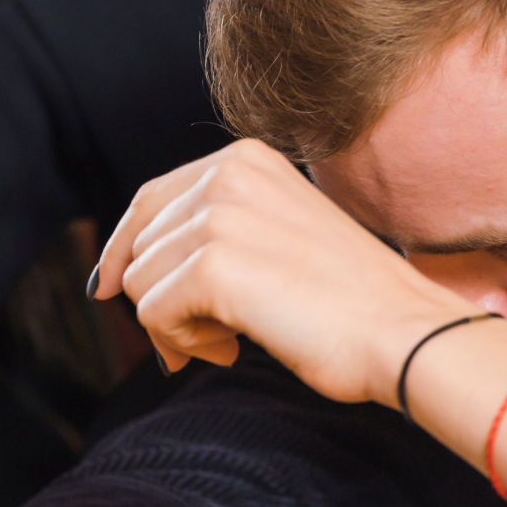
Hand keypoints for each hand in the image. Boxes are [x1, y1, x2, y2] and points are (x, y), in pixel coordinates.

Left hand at [91, 139, 476, 399]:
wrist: (401, 331)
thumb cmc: (344, 301)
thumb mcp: (270, 238)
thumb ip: (208, 235)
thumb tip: (116, 275)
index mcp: (244, 160)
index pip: (148, 202)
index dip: (120, 251)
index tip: (104, 289)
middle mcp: (227, 175)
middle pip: (137, 249)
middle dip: (159, 302)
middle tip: (211, 334)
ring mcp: (219, 217)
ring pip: (138, 285)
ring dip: (176, 326)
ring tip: (234, 335)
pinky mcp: (212, 266)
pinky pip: (152, 316)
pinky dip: (183, 343)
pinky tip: (233, 347)